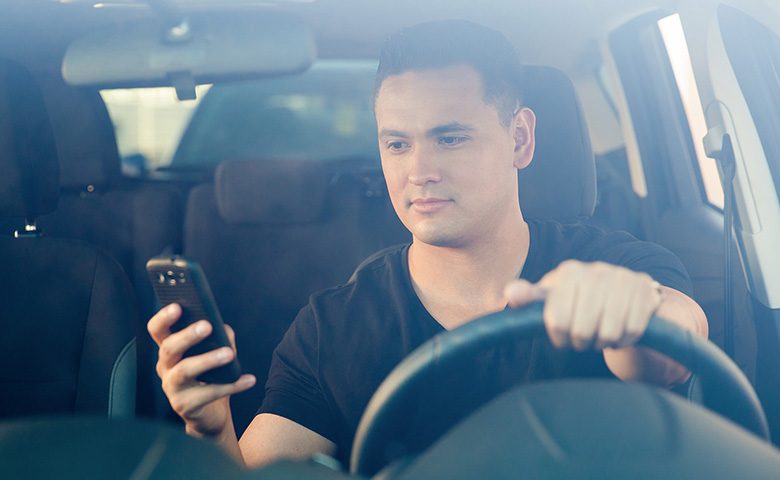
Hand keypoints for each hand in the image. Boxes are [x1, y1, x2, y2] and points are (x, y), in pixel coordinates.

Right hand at [147, 303, 255, 437]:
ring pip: (184, 371)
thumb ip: (219, 337)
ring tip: (229, 353)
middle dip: (187, 335)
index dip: (164, 318)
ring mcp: (172, 388)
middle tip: (207, 326)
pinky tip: (249, 379)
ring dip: (208, 360)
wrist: (209, 414)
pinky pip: (208, 394)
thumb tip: (224, 330)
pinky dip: (231, 386)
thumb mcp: (214, 352)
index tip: (177, 306)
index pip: (158, 330)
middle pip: (169, 348)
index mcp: (170, 350)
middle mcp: (166, 367)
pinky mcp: (184, 406)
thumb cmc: (210, 376)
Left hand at [504, 260, 663, 350]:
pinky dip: (625, 340)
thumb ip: (529, 298)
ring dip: (603, 341)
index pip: (557, 321)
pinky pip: (633, 330)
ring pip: (609, 332)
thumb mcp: (550, 300)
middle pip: (583, 330)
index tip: (562, 336)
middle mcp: (596, 270)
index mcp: (569, 272)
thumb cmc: (575, 301)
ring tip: (600, 334)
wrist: (618, 295)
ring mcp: (623, 277)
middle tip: (583, 338)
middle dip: (581, 342)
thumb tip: (511, 292)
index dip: (559, 337)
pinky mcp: (646, 289)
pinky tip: (619, 332)